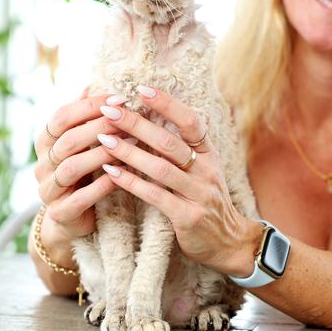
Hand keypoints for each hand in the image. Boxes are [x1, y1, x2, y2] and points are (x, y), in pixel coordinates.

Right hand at [34, 89, 127, 243]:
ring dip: (102, 154)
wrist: (70, 218)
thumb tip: (91, 84)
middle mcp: (42, 164)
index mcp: (45, 141)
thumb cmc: (82, 172)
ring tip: (130, 145)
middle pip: (67, 140)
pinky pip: (80, 198)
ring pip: (71, 167)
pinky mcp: (60, 213)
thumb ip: (83, 117)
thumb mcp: (80, 143)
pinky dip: (101, 186)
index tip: (120, 98)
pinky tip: (121, 175)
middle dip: (99, 127)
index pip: (61, 116)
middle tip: (127, 119)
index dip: (90, 106)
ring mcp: (48, 190)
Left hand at [96, 85, 261, 276]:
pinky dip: (131, 183)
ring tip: (104, 139)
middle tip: (110, 111)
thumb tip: (152, 116)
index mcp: (208, 154)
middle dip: (137, 124)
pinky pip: (155, 196)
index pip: (190, 121)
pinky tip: (111, 172)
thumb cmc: (206, 199)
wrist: (228, 241)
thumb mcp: (202, 168)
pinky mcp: (188, 217)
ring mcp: (199, 194)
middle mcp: (206, 170)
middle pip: (169, 142)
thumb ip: (182, 147)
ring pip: (160, 168)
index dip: (167, 104)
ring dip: (129, 152)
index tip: (141, 89)